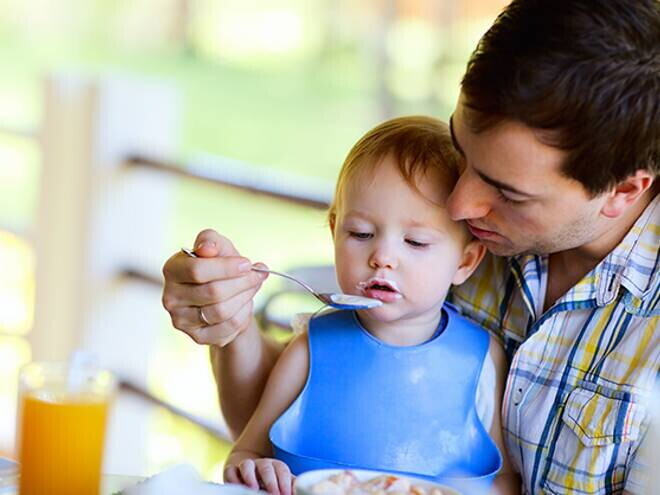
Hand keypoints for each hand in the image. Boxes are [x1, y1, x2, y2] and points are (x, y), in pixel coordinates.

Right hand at [161, 229, 267, 346]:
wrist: (223, 295)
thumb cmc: (218, 267)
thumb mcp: (217, 247)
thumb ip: (211, 241)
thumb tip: (207, 249)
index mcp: (172, 270)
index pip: (197, 270)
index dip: (226, 267)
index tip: (247, 263)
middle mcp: (171, 297)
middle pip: (213, 292)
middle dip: (242, 282)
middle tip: (258, 275)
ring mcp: (182, 320)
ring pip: (222, 311)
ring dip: (245, 297)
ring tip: (253, 287)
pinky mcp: (197, 337)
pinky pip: (228, 327)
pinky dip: (244, 314)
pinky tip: (245, 303)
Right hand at [224, 458, 293, 494]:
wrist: (250, 472)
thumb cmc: (270, 481)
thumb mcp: (282, 482)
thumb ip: (292, 485)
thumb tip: (302, 491)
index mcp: (275, 466)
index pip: (282, 469)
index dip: (285, 481)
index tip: (287, 494)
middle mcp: (260, 464)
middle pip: (266, 467)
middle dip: (271, 481)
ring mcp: (245, 466)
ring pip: (247, 465)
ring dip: (250, 476)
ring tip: (254, 488)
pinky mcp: (231, 471)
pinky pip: (230, 471)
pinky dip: (232, 478)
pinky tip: (237, 487)